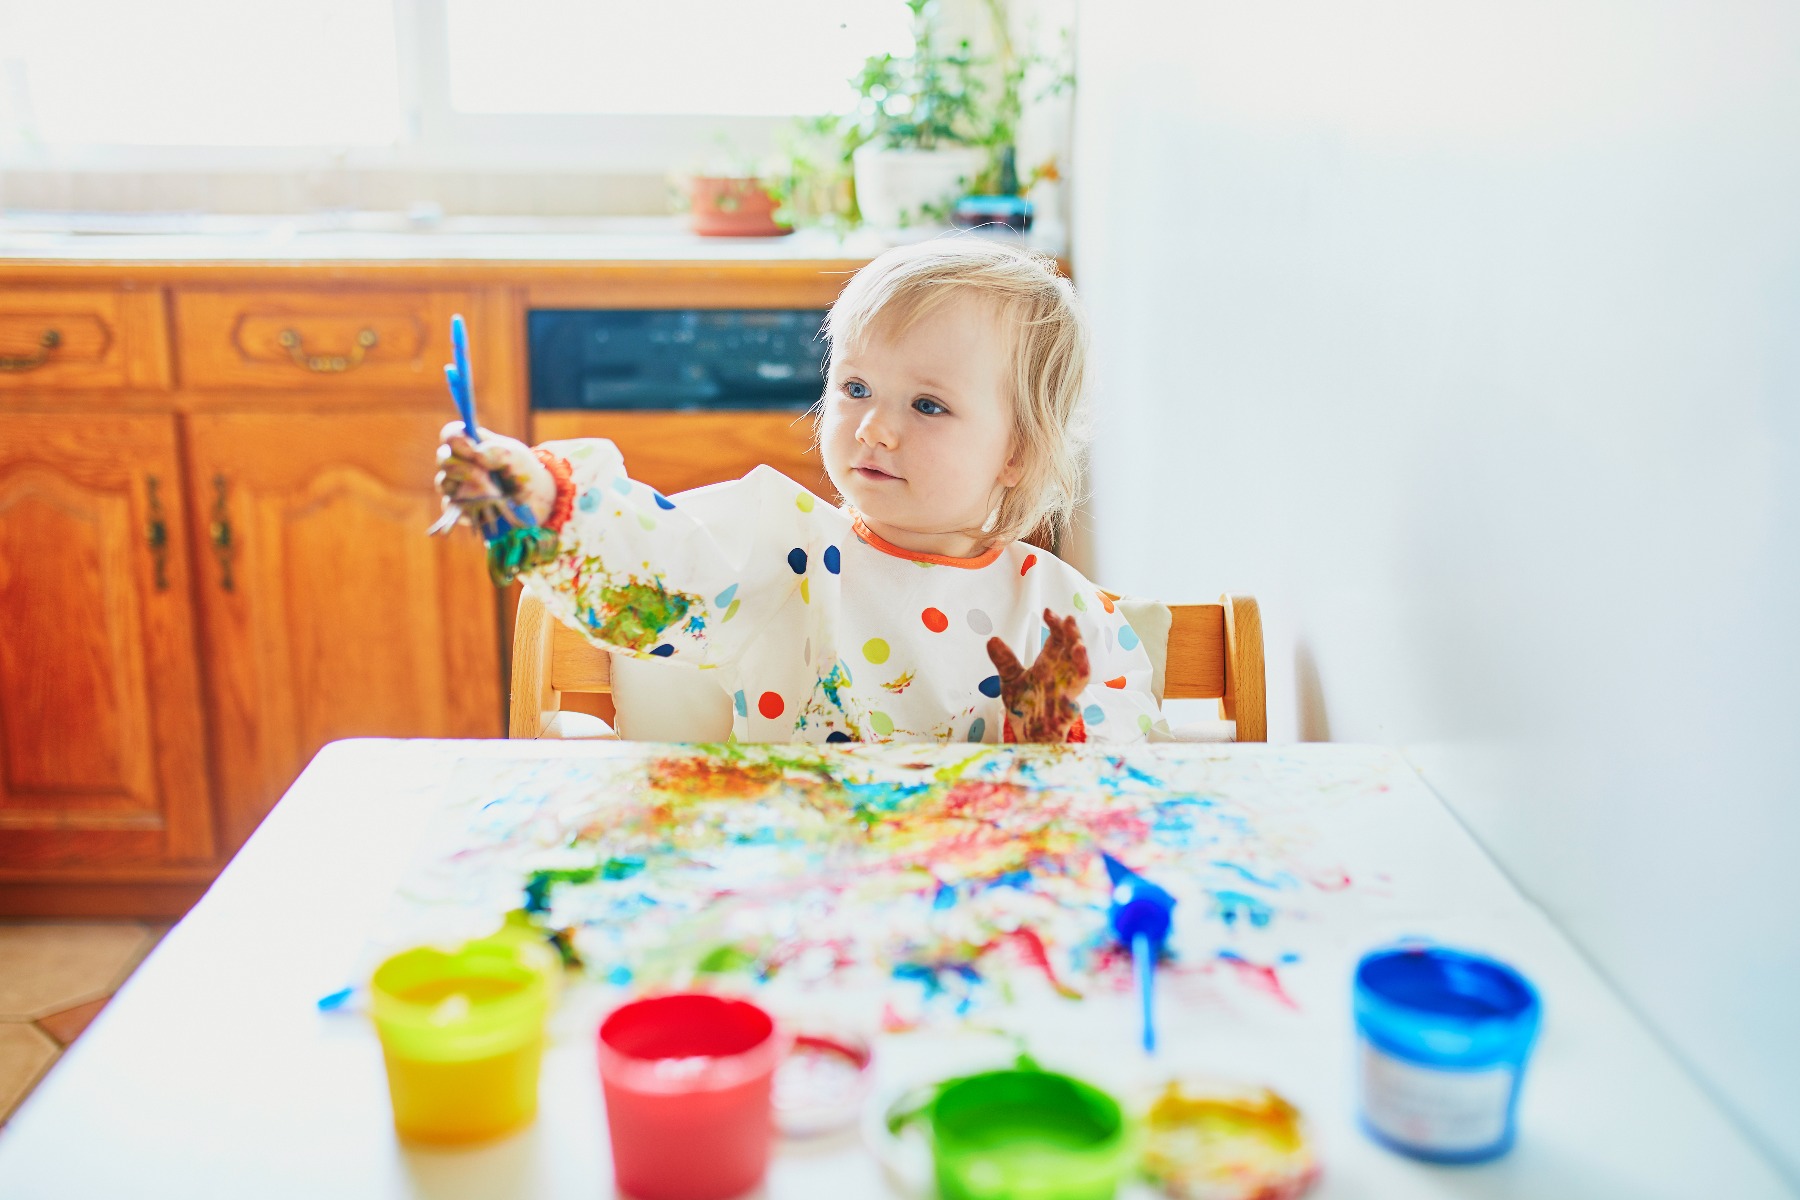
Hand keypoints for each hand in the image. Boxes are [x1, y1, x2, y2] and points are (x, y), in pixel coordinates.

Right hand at [433, 422, 555, 535]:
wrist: (533, 499)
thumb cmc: (521, 470)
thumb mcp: (515, 455)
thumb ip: (497, 451)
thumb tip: (478, 454)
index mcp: (470, 444)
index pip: (451, 435)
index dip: (456, 441)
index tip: (472, 451)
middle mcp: (458, 463)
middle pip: (443, 459)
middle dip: (465, 468)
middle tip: (486, 476)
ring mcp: (456, 486)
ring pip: (444, 483)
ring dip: (468, 488)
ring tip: (494, 494)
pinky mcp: (459, 507)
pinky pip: (450, 508)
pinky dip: (464, 508)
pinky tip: (484, 510)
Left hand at [987, 609, 1090, 742]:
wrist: (1027, 738)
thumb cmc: (1026, 708)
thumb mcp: (1010, 682)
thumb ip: (1005, 662)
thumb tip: (992, 639)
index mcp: (1050, 667)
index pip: (1058, 641)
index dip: (1056, 626)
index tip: (1048, 612)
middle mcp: (1060, 679)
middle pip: (1072, 654)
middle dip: (1073, 637)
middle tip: (1069, 620)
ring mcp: (1063, 699)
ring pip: (1079, 681)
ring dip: (1081, 665)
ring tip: (1079, 648)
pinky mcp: (1061, 721)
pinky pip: (1069, 714)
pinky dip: (1070, 708)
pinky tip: (1071, 702)